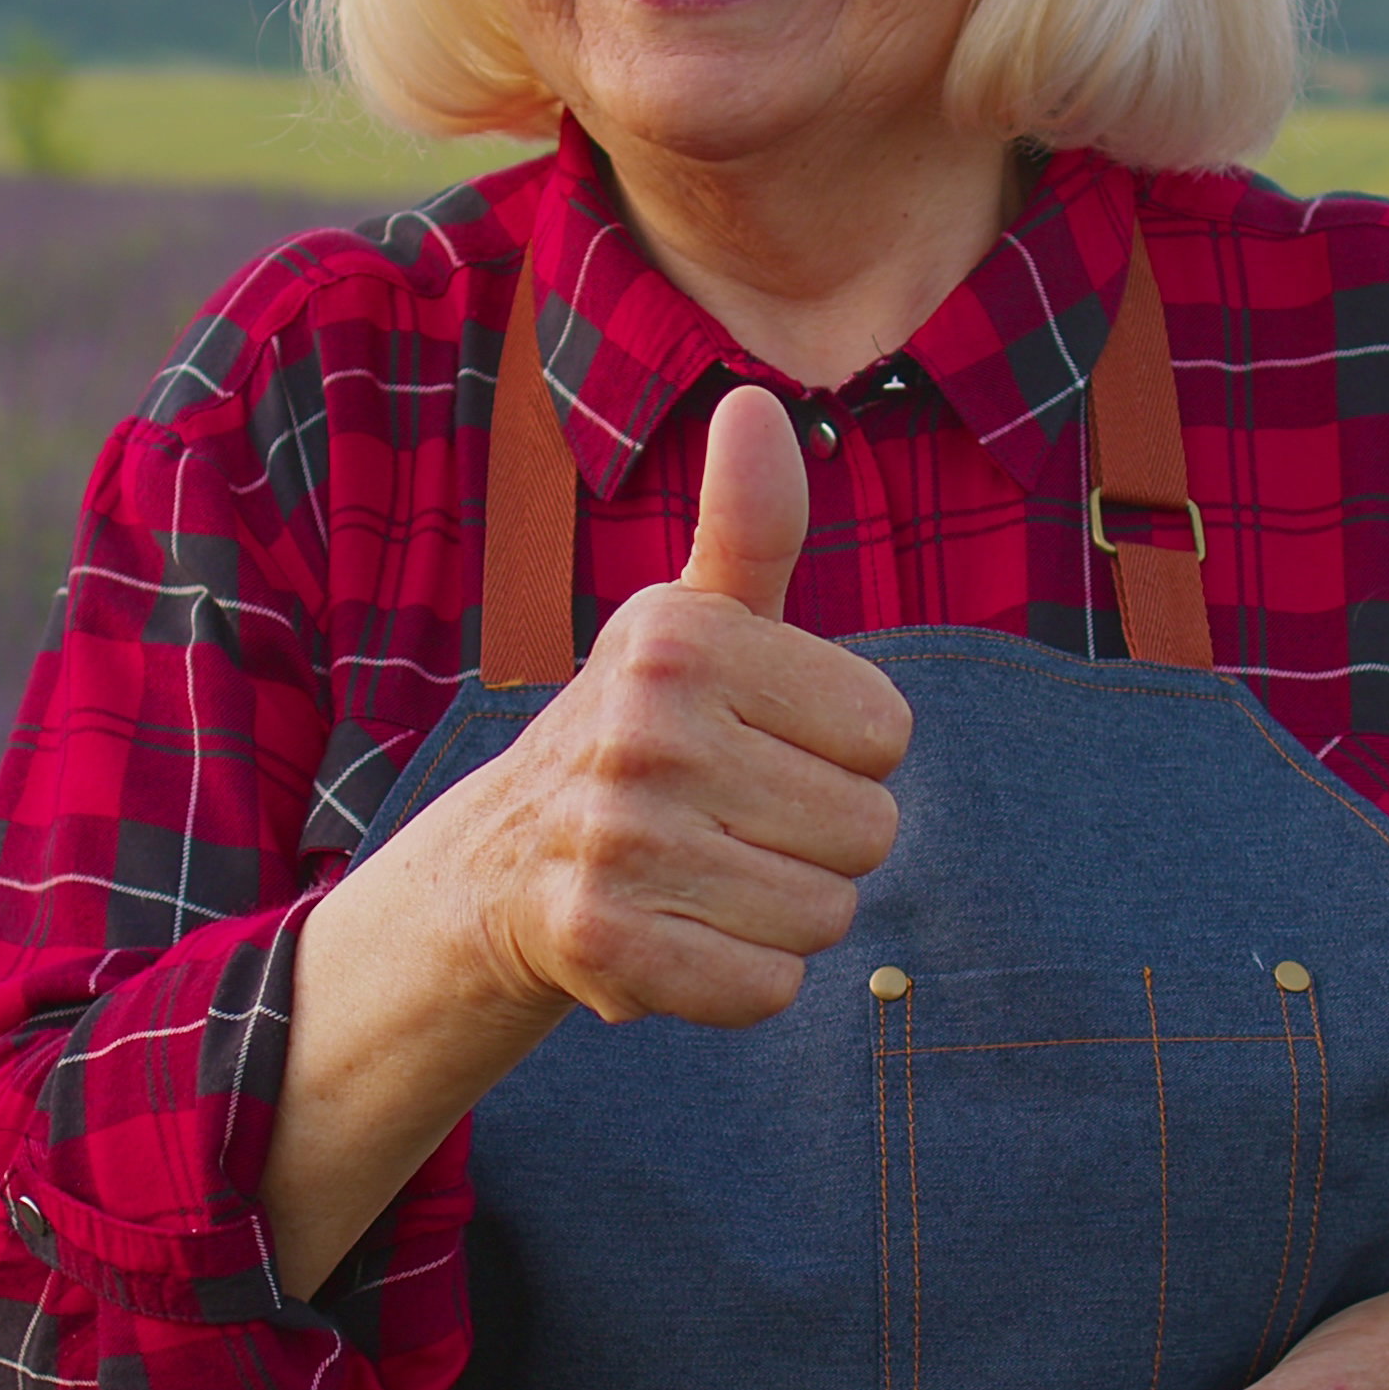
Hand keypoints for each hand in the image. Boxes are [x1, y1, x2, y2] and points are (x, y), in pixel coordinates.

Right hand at [263, 387, 908, 1289]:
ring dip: (781, 915)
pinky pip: (767, 988)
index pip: (886, 734)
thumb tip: (756, 401)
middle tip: (729, 824)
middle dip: (815, 842)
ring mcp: (617, 838)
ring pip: (826, 914)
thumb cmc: (643, 734)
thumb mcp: (694, 624)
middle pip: (869, 831)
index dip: (839, 753)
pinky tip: (681, 937)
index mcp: (681, 640)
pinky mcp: (603, 942)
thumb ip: (749, 525)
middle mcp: (642, 728)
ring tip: (704, 877)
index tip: (760, 746)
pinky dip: (740, 980)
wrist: (502, 866)